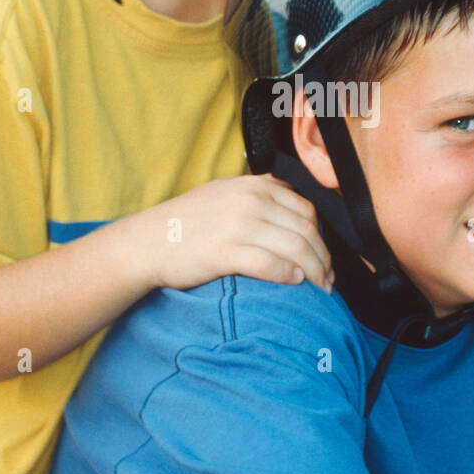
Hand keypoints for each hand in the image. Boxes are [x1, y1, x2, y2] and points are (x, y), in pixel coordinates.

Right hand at [135, 174, 333, 294]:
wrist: (145, 242)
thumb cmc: (185, 223)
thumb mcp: (223, 192)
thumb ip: (256, 192)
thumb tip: (288, 198)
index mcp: (254, 186)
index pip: (306, 210)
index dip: (322, 237)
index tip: (325, 258)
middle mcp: (251, 200)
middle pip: (307, 230)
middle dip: (324, 258)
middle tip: (328, 280)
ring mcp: (238, 225)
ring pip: (296, 248)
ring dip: (314, 271)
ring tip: (319, 288)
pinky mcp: (225, 252)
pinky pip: (271, 264)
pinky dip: (288, 275)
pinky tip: (294, 283)